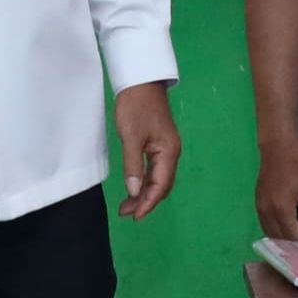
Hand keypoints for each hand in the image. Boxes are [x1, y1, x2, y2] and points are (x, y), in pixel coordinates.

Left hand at [113, 81, 181, 220]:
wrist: (140, 81)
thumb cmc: (135, 106)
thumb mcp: (131, 137)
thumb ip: (133, 165)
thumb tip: (134, 191)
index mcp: (168, 152)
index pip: (160, 185)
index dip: (148, 202)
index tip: (134, 216)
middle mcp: (171, 153)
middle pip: (162, 185)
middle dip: (146, 201)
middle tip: (126, 213)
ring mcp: (166, 148)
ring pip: (158, 178)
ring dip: (144, 192)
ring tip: (127, 205)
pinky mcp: (159, 143)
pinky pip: (154, 169)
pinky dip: (144, 181)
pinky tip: (134, 186)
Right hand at [255, 145, 297, 241]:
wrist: (277, 151)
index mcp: (282, 209)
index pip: (294, 238)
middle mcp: (268, 213)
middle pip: (282, 240)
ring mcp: (260, 211)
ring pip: (272, 236)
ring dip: (287, 241)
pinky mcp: (258, 207)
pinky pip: (267, 227)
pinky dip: (278, 233)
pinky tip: (290, 230)